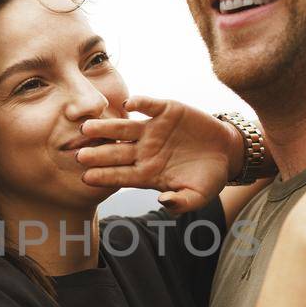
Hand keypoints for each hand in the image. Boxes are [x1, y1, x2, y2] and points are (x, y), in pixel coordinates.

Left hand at [74, 96, 240, 212]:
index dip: (104, 176)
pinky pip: (149, 106)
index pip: (120, 176)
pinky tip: (129, 104)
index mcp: (147, 173)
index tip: (86, 178)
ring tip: (88, 128)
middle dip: (98, 153)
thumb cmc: (208, 178)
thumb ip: (181, 203)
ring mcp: (153, 130)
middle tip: (79, 155)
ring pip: (124, 128)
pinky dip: (140, 103)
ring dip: (106, 127)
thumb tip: (163, 203)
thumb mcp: (198, 196)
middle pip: (116, 152)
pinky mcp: (166, 111)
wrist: (226, 152)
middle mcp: (144, 151)